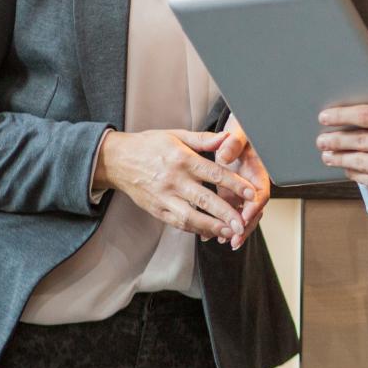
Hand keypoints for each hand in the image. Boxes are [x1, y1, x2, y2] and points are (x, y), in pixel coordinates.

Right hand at [93, 129, 256, 241]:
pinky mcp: (156, 210)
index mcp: (182, 159)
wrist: (116, 160)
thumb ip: (204, 139)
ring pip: (190, 217)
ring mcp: (164, 197)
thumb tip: (228, 137)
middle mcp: (174, 180)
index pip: (214, 174)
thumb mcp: (176, 135)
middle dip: (226, 214)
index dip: (234, 185)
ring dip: (212, 227)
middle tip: (244, 223)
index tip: (251, 194)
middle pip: (204, 200)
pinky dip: (195, 229)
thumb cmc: (150, 145)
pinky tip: (210, 232)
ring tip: (230, 232)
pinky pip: (177, 223)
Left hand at [214, 115, 270, 250]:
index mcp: (257, 170)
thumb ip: (233, 142)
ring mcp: (241, 191)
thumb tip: (226, 152)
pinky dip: (220, 222)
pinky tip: (207, 233)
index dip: (254, 206)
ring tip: (220, 240)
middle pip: (253, 210)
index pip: (261, 193)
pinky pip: (227, 211)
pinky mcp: (229, 193)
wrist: (236, 132)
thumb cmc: (239, 131)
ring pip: (240, 214)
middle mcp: (251, 184)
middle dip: (244, 226)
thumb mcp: (238, 133)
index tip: (245, 216)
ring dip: (232, 229)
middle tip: (234, 239)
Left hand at [316, 104, 367, 210]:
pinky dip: (354, 173)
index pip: (367, 114)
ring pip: (358, 161)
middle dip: (334, 138)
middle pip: (357, 138)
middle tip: (321, 138)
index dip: (342, 115)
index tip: (326, 116)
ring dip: (339, 157)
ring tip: (328, 154)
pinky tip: (348, 169)